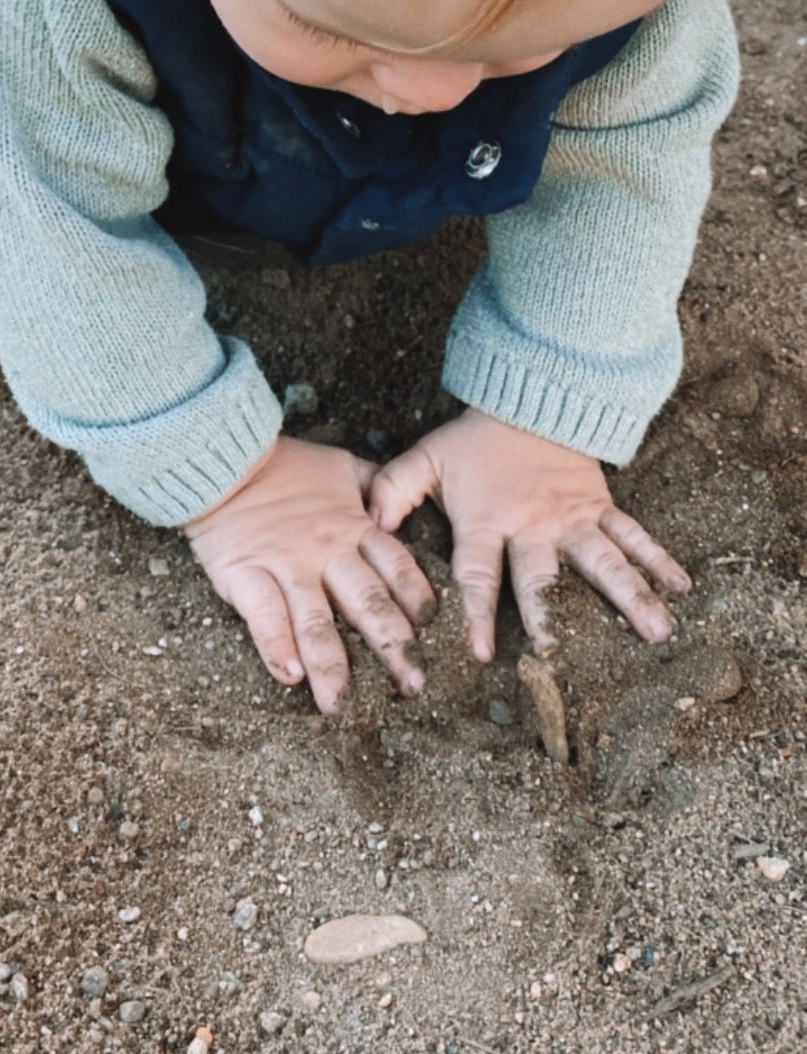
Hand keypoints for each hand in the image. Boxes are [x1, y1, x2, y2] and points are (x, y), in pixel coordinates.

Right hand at [183, 435, 437, 713]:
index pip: (396, 568)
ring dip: (330, 666)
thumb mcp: (341, 466)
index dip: (417, 600)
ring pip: (316, 621)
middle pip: (367, 603)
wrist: (223, 458)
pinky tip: (288, 675)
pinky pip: (264, 615)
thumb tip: (402, 504)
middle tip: (413, 686)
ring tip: (340, 704)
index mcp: (353, 527)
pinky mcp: (245, 574)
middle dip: (393, 646)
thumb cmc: (285, 465)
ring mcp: (286, 565)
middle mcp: (326, 552)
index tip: (434, 634)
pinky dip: (276, 646)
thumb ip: (376, 486)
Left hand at [368, 408, 689, 661]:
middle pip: (543, 576)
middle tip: (559, 655)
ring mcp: (573, 518)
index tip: (479, 652)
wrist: (529, 399)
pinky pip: (633, 535)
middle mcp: (534, 525)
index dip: (477, 611)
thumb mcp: (426, 458)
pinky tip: (684, 588)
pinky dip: (659, 559)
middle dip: (550, 617)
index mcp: (488, 520)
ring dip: (630, 596)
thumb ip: (393, 490)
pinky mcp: (600, 507)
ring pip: (603, 561)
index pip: (479, 572)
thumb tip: (369, 523)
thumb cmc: (474, 441)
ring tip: (657, 632)